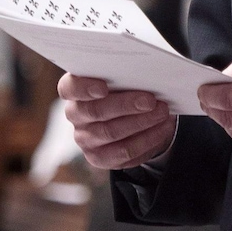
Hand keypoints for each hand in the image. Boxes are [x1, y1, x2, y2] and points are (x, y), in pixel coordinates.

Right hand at [58, 74, 177, 169]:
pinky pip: (124, 152)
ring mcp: (86, 138)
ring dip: (141, 122)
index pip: (69, 88)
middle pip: (95, 111)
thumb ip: (125, 74)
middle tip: (150, 100)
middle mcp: (76, 114)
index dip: (84, 88)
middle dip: (125, 105)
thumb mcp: (124, 77)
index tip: (104, 87)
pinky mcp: (100, 158)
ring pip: (111, 132)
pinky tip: (162, 127)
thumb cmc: (127, 89)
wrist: (134, 116)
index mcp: (76, 90)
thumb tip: (146, 73)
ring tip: (162, 112)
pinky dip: (147, 139)